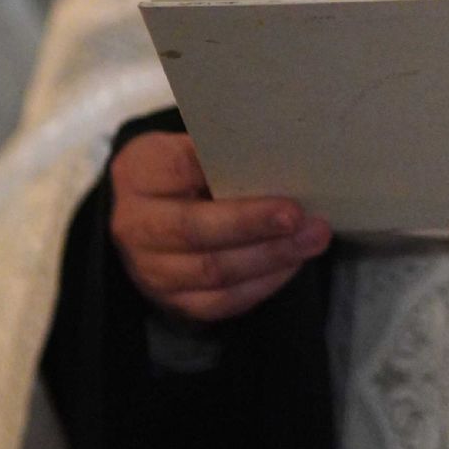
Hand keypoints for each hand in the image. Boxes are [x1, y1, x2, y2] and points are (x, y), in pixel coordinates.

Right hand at [108, 132, 331, 321]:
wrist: (152, 217)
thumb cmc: (186, 172)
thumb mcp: (191, 147)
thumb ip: (225, 151)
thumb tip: (284, 150)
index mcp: (139, 173)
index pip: (180, 168)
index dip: (224, 170)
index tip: (271, 165)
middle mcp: (135, 225)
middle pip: (194, 229)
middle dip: (252, 223)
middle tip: (298, 215)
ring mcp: (150, 270)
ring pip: (213, 271)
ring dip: (270, 256)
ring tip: (313, 238)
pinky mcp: (174, 301)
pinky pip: (222, 301)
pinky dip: (263, 283)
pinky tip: (293, 263)